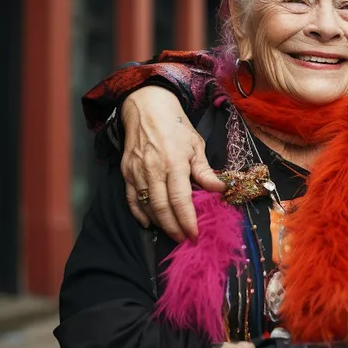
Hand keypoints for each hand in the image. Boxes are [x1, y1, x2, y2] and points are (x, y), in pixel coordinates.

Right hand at [120, 86, 225, 240]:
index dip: (187, 219)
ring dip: (159, 223)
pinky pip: (131, 198)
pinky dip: (139, 213)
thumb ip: (205, 171)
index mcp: (174, 163)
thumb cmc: (176, 127)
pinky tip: (148, 223)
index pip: (180, 199)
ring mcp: (137, 171)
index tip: (194, 234)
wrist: (147, 109)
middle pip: (161, 207)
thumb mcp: (196, 146)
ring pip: (146, 205)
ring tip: (171, 232)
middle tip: (183, 239)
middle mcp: (153, 169)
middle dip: (173, 227)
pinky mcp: (126, 172)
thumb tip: (221, 190)